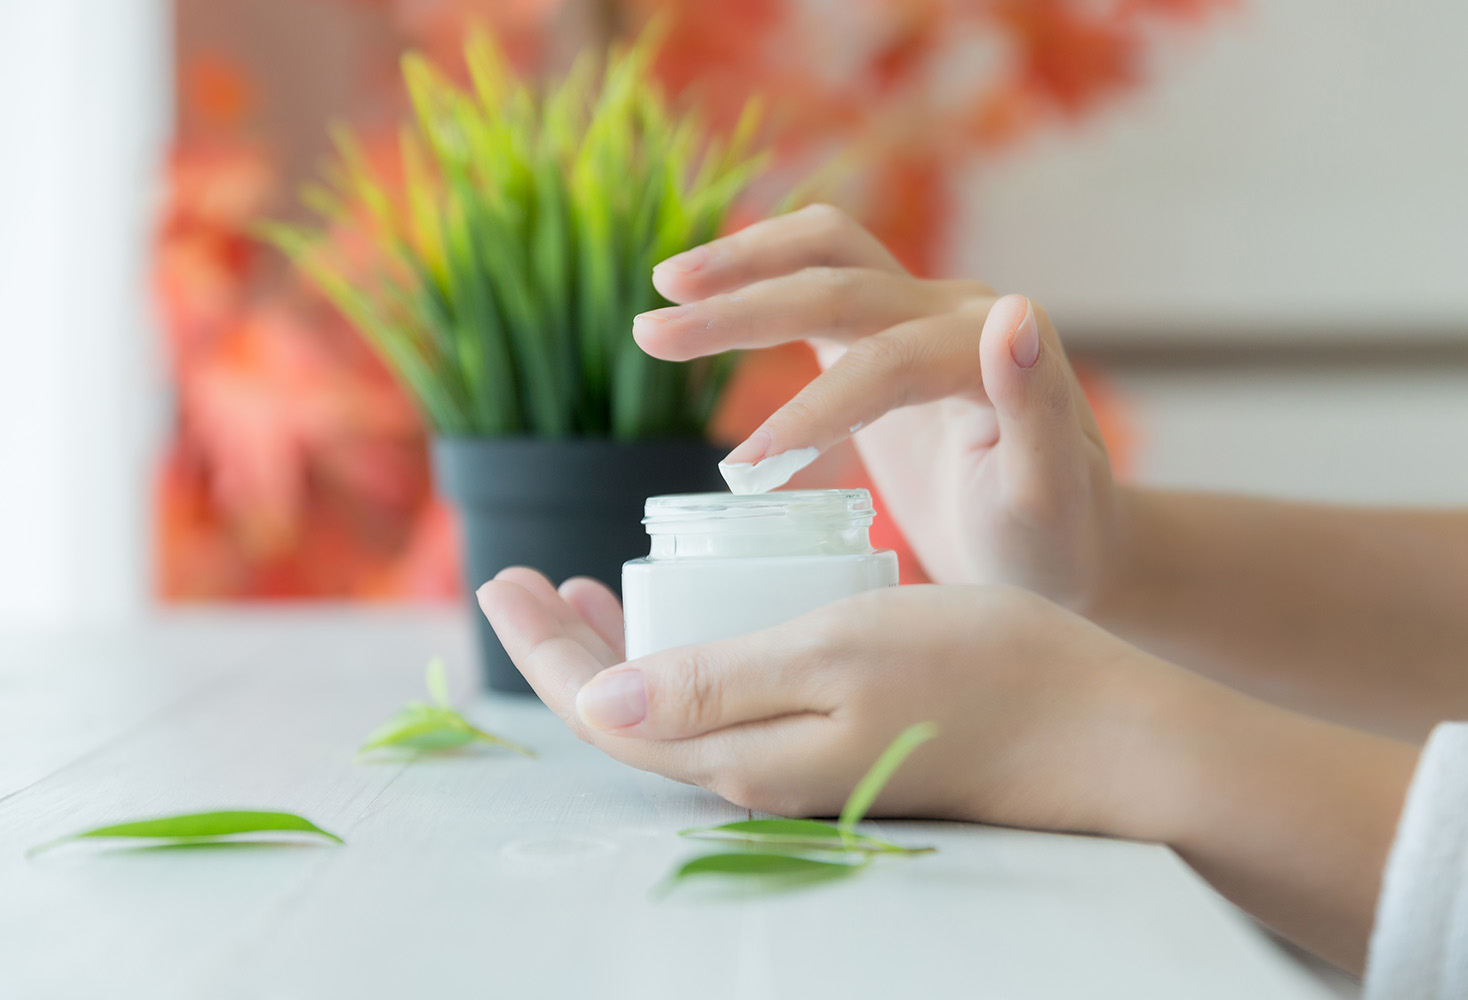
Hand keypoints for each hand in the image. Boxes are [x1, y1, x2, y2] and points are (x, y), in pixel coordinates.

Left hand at [476, 567, 1182, 836]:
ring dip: (622, 653)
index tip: (498, 577)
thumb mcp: (833, 654)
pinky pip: (728, 704)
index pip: (601, 711)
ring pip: (674, 711)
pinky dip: (687, 658)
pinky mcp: (836, 746)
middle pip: (625, 717)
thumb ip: (714, 685)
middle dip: (567, 650)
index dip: (541, 649)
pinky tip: (696, 619)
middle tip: (527, 577)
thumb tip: (595, 707)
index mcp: (740, 754)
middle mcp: (757, 773)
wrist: (1096, 728)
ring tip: (588, 590)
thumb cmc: (976, 673)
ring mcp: (797, 764)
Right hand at [637, 204, 1123, 609]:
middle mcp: (957, 312)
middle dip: (741, 309)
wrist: (1065, 543)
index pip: (883, 363)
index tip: (741, 470)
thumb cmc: (1054, 540)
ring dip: (744, 264)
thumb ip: (1036, 406)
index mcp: (992, 353)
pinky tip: (704, 297)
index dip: (809, 410)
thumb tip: (1016, 306)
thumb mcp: (1051, 496)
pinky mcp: (887, 334)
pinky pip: (819, 282)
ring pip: (825, 255)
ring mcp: (920, 313)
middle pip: (838, 283)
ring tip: (664, 289)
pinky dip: (762, 278)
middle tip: (650, 334)